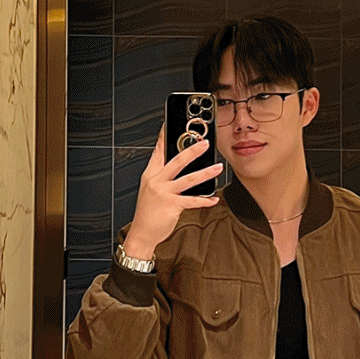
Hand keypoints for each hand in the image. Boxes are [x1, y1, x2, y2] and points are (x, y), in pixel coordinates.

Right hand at [123, 122, 222, 257]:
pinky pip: (193, 201)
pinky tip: (214, 199)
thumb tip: (175, 167)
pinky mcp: (172, 206)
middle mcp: (157, 181)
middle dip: (192, 150)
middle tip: (205, 143)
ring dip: (206, 173)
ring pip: (189, 179)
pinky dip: (205, 200)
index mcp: (150, 175)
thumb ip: (161, 177)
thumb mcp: (150, 190)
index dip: (165, 137)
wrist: (142, 233)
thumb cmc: (147, 213)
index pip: (158, 151)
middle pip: (177, 161)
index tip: (171, 124)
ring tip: (218, 167)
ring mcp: (164, 193)